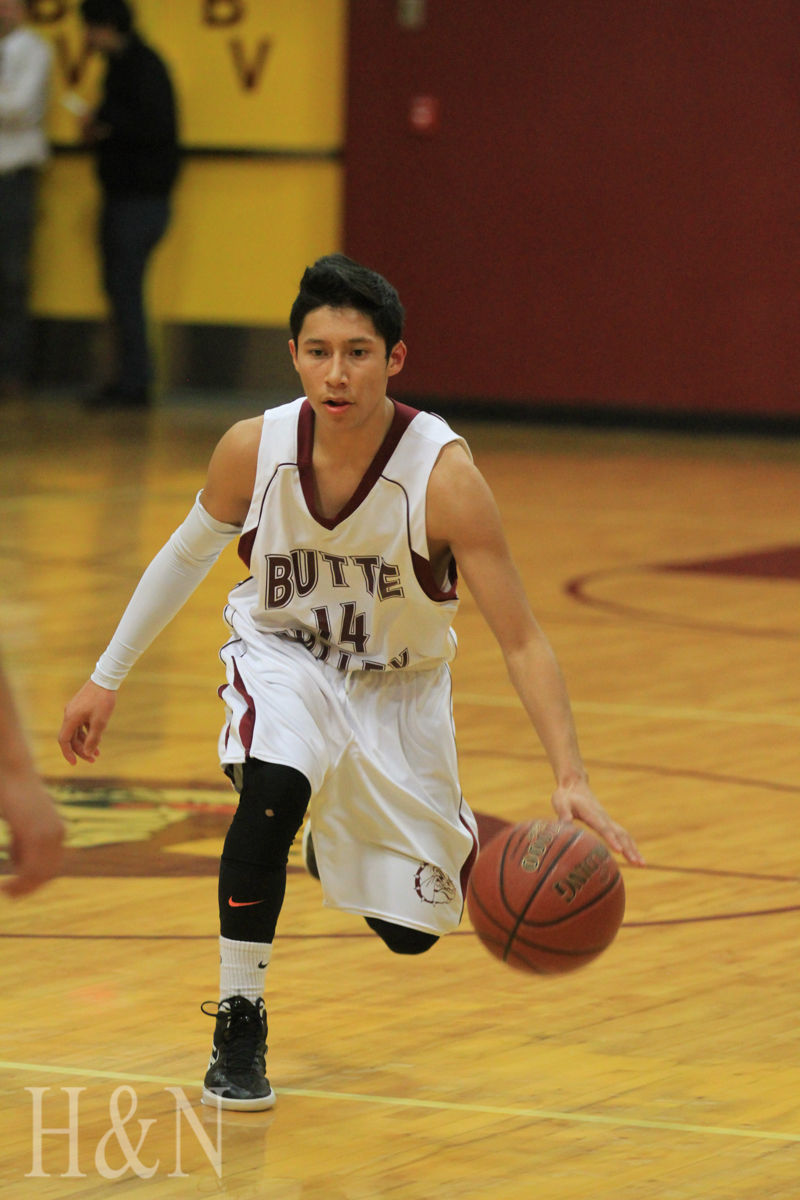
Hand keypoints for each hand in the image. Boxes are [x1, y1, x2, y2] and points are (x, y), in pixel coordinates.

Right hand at [1, 775, 64, 897]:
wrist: (12, 772)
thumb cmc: (12, 795)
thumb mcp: (21, 823)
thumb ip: (24, 841)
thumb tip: (20, 861)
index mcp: (58, 831)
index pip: (52, 866)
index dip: (36, 882)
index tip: (18, 889)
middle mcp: (58, 833)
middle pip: (48, 873)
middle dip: (29, 887)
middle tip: (10, 894)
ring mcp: (49, 834)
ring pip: (40, 874)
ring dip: (23, 888)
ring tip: (6, 891)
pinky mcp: (36, 834)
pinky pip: (31, 868)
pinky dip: (19, 882)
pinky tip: (5, 886)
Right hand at [58, 680, 116, 764]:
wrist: (106, 679)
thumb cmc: (103, 700)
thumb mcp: (100, 722)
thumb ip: (93, 739)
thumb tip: (87, 753)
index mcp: (71, 718)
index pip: (64, 740)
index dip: (68, 753)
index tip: (74, 764)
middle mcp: (69, 714)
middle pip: (71, 737)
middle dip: (81, 750)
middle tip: (93, 759)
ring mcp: (74, 710)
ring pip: (77, 731)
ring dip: (85, 742)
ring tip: (97, 752)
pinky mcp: (81, 707)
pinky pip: (81, 724)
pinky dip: (87, 732)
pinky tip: (98, 738)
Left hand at [551, 778, 643, 865]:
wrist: (575, 785)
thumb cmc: (565, 796)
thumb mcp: (560, 802)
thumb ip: (563, 813)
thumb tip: (566, 823)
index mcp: (592, 814)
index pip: (603, 827)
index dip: (611, 839)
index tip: (619, 851)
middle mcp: (604, 817)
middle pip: (620, 834)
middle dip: (629, 848)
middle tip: (638, 863)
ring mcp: (608, 820)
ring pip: (624, 835)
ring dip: (633, 849)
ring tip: (642, 864)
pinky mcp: (609, 823)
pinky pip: (622, 835)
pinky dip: (630, 845)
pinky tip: (635, 857)